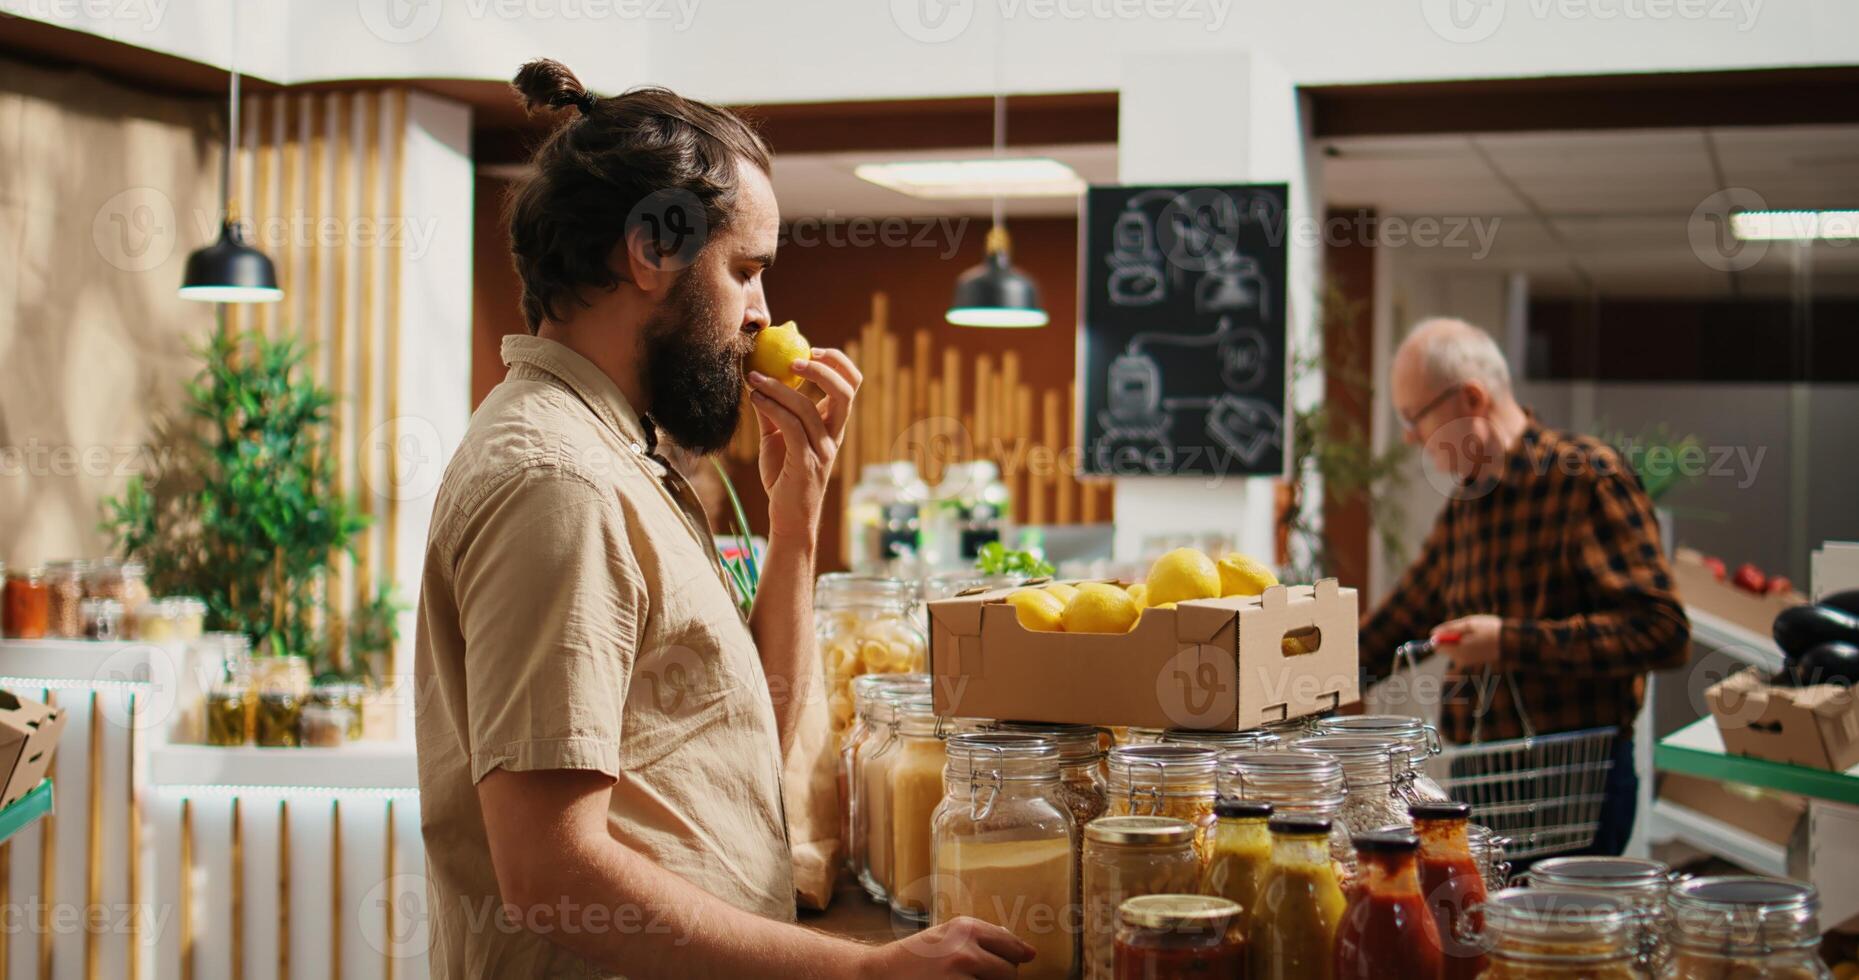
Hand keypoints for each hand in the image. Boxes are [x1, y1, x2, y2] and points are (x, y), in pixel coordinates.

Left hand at [747, 348, 860, 542]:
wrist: (788, 517)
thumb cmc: (784, 477)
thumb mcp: (777, 438)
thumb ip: (774, 411)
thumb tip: (759, 378)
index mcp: (833, 426)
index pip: (850, 384)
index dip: (836, 362)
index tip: (810, 348)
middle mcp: (834, 435)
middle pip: (846, 391)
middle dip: (823, 368)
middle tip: (793, 358)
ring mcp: (822, 450)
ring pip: (808, 407)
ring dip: (778, 386)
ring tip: (754, 378)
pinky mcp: (805, 462)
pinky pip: (790, 426)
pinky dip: (771, 406)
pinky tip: (755, 398)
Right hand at [856, 917, 1036, 979]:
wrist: (879, 975)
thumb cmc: (914, 957)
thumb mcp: (946, 935)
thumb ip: (980, 938)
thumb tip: (1022, 949)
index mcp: (966, 928)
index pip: (1011, 945)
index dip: (1020, 955)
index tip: (1027, 958)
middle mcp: (966, 950)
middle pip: (1010, 973)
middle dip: (1001, 978)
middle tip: (977, 976)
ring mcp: (960, 977)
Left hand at [1433, 614, 1502, 669]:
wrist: (1511, 642)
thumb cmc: (1490, 629)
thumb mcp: (1469, 623)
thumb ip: (1449, 628)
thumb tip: (1432, 632)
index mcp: (1457, 650)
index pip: (1436, 646)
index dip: (1438, 636)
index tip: (1448, 629)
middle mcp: (1460, 659)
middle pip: (1443, 649)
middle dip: (1448, 639)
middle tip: (1465, 630)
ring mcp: (1466, 662)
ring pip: (1452, 650)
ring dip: (1457, 641)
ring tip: (1474, 634)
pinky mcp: (1472, 661)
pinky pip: (1461, 653)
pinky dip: (1464, 645)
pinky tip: (1477, 639)